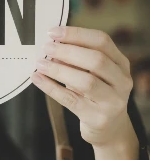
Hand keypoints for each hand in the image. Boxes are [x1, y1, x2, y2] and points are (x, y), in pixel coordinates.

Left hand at [32, 26, 133, 147]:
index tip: (53, 32)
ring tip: (40, 64)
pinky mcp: (97, 117)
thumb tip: (51, 45)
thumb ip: (76, 58)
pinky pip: (70, 100)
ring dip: (59, 70)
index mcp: (120, 63)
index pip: (102, 41)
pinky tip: (37, 79)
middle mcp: (122, 80)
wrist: (109, 128)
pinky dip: (51, 88)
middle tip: (46, 47)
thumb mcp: (91, 72)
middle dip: (68, 51)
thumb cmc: (95, 92)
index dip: (76, 34)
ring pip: (86, 81)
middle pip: (96, 60)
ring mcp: (112, 101)